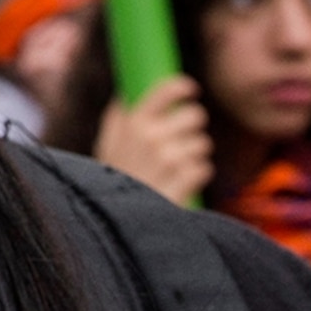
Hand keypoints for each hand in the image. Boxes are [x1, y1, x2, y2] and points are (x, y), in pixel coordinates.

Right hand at [94, 74, 212, 202]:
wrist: (112, 223)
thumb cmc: (111, 181)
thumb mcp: (105, 146)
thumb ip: (117, 119)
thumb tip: (128, 94)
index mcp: (133, 123)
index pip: (166, 90)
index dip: (183, 87)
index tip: (190, 91)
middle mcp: (151, 138)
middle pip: (195, 115)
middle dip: (192, 127)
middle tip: (182, 139)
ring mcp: (168, 161)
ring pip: (202, 144)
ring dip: (194, 154)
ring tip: (175, 167)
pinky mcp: (182, 183)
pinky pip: (204, 168)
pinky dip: (197, 176)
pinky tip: (180, 182)